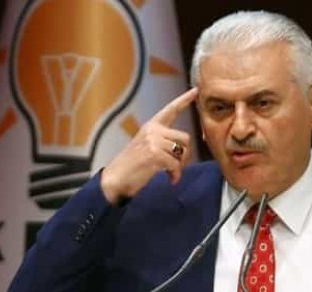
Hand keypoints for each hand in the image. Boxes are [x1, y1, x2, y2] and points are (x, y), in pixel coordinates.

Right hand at [100, 87, 197, 203]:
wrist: (116, 178)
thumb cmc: (132, 165)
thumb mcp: (146, 147)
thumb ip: (162, 142)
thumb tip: (184, 150)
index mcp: (151, 126)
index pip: (170, 110)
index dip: (184, 100)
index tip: (195, 90)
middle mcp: (153, 130)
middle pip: (184, 138)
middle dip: (184, 154)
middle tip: (175, 166)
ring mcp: (153, 141)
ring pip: (182, 151)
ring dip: (179, 166)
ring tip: (170, 173)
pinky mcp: (155, 154)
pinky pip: (176, 164)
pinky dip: (175, 174)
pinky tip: (170, 179)